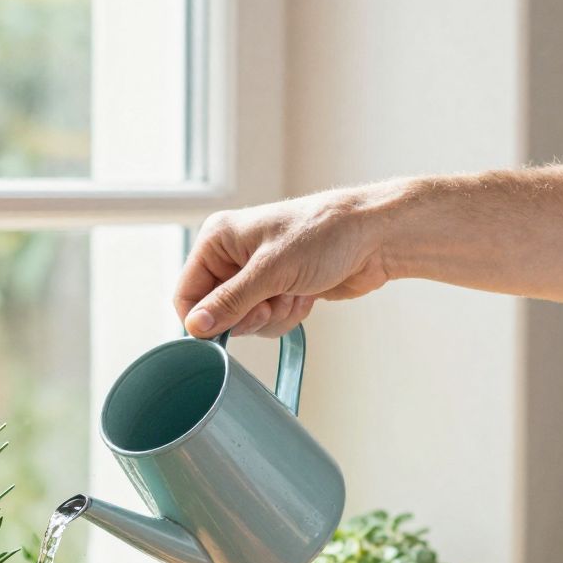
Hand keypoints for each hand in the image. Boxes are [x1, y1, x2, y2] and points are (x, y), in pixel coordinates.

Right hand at [177, 185, 397, 338]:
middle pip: (217, 313)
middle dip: (249, 316)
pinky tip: (306, 294)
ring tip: (295, 291)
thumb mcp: (271, 271)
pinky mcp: (279, 289)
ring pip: (245, 321)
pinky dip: (288, 314)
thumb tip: (195, 327)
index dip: (204, 319)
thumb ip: (229, 302)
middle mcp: (232, 256)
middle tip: (272, 302)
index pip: (187, 294)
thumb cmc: (325, 235)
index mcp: (218, 240)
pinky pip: (269, 321)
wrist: (374, 237)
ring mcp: (257, 274)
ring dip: (273, 316)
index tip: (230, 328)